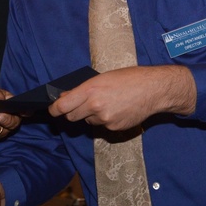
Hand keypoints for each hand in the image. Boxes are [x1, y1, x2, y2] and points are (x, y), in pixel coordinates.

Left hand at [48, 65, 195, 130]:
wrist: (153, 90)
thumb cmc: (129, 79)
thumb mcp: (102, 78)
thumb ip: (83, 89)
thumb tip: (65, 98)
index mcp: (90, 89)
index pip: (62, 106)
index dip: (54, 110)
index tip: (52, 110)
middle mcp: (95, 106)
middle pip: (71, 117)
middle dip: (72, 112)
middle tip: (80, 105)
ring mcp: (104, 119)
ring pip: (88, 121)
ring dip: (91, 115)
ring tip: (107, 103)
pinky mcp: (113, 128)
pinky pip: (102, 126)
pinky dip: (105, 120)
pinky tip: (117, 109)